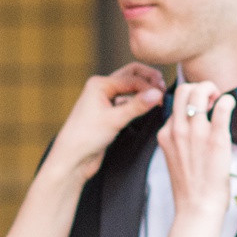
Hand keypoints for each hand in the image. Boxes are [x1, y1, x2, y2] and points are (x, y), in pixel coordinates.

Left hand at [49, 62, 165, 179]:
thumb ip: (137, 106)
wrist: (73, 158)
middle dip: (147, 81)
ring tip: (158, 100)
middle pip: (131, 77)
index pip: (131, 78)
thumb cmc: (86, 137)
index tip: (162, 96)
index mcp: (99, 84)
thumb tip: (158, 93)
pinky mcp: (109, 114)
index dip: (149, 86)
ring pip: (130, 90)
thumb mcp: (115, 120)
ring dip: (143, 93)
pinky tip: (148, 109)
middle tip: (162, 90)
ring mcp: (105, 101)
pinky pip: (127, 103)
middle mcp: (102, 89)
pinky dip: (138, 104)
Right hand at [156, 79, 233, 220]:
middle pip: (184, 90)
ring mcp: (197, 133)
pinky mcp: (216, 139)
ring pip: (200, 92)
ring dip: (212, 90)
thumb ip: (178, 139)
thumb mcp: (174, 158)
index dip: (189, 99)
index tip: (201, 106)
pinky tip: (230, 106)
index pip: (174, 103)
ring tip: (219, 101)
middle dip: (199, 87)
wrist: (197, 207)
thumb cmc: (190, 188)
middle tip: (211, 98)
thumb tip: (191, 125)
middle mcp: (178, 130)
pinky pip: (223, 106)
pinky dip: (228, 101)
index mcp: (166, 134)